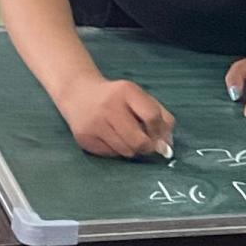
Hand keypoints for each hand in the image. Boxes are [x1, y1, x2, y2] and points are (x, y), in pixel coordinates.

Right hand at [58, 74, 175, 158]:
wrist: (78, 93)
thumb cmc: (116, 98)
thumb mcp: (139, 98)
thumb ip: (160, 116)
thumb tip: (168, 145)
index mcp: (126, 91)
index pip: (152, 116)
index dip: (160, 132)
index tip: (161, 138)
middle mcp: (108, 107)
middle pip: (139, 141)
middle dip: (148, 147)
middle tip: (147, 144)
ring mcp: (94, 124)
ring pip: (126, 151)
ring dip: (132, 149)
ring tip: (126, 137)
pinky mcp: (84, 138)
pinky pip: (111, 154)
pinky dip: (117, 150)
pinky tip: (111, 137)